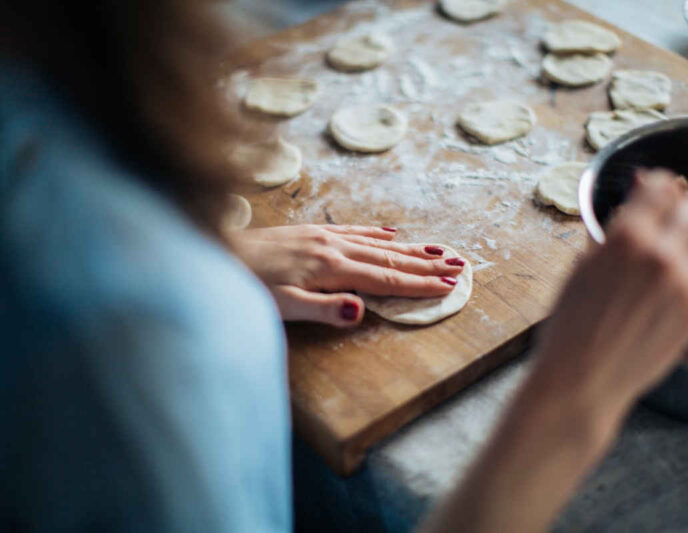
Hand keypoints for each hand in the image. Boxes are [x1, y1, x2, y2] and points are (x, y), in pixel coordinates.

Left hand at [228, 225, 465, 327]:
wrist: (213, 253)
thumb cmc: (245, 287)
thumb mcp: (280, 306)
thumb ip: (322, 309)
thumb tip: (361, 310)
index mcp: (330, 268)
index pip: (385, 280)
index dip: (419, 285)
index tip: (449, 287)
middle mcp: (333, 247)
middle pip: (390, 259)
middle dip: (427, 265)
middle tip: (461, 266)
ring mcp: (323, 237)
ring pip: (377, 244)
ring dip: (411, 248)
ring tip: (439, 250)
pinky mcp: (311, 233)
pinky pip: (354, 230)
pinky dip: (378, 233)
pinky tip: (391, 233)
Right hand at [422, 170, 687, 532]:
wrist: (581, 380)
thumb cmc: (568, 327)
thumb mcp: (579, 267)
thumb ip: (609, 234)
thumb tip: (627, 209)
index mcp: (628, 237)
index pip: (660, 188)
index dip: (656, 182)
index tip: (653, 184)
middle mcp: (663, 255)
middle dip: (676, 205)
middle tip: (663, 212)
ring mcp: (686, 284)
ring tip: (674, 242)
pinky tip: (669, 278)